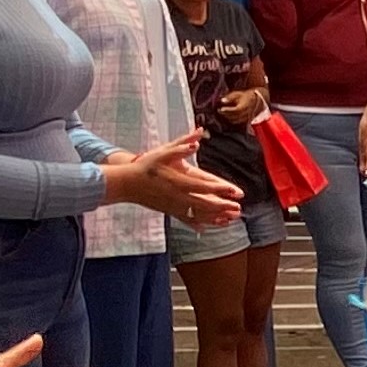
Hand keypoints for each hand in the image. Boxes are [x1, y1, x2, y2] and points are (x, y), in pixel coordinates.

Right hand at [108, 132, 241, 225]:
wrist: (128, 184)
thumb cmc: (146, 166)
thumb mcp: (163, 151)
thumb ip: (181, 145)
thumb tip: (197, 139)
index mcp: (177, 181)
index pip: (203, 186)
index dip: (220, 189)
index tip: (234, 191)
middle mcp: (177, 197)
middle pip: (204, 204)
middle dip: (223, 207)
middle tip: (238, 208)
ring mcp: (174, 207)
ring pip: (198, 215)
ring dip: (216, 218)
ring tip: (231, 219)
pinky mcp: (170, 212)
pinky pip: (188, 220)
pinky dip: (200, 224)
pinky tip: (210, 227)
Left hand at [218, 87, 266, 126]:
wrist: (256, 100)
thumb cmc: (246, 96)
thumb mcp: (237, 94)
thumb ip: (230, 97)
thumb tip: (222, 100)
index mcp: (244, 106)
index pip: (235, 110)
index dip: (227, 110)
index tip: (220, 109)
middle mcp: (246, 113)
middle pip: (234, 116)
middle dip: (225, 114)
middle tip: (219, 111)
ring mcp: (246, 118)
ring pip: (235, 120)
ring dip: (228, 118)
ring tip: (223, 113)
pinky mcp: (246, 120)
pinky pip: (237, 122)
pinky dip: (232, 120)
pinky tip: (228, 116)